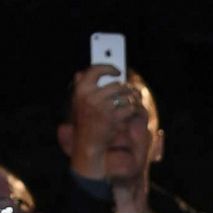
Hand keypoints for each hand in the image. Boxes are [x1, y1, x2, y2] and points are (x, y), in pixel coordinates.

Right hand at [67, 65, 134, 179]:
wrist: (88, 144)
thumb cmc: (85, 123)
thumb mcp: (78, 104)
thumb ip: (81, 88)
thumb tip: (80, 73)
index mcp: (80, 90)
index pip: (95, 70)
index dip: (108, 67)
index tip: (117, 70)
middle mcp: (90, 96)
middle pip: (117, 84)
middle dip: (127, 88)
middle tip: (131, 91)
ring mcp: (102, 106)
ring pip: (126, 94)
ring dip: (133, 98)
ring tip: (133, 100)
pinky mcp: (113, 117)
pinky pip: (130, 107)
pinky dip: (134, 109)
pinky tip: (132, 111)